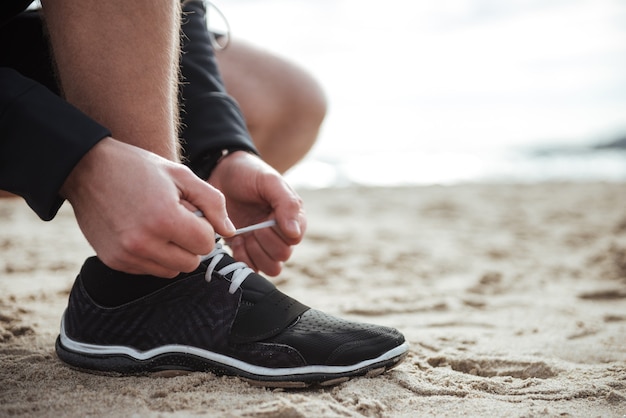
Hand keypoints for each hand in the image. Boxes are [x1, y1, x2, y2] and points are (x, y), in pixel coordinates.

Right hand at [61, 137, 235, 277]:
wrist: (87, 169)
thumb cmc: (139, 169)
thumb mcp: (181, 175)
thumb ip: (212, 203)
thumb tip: (230, 232)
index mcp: (165, 219)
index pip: (206, 244)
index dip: (204, 228)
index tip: (191, 213)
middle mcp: (144, 243)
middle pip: (191, 263)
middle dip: (191, 243)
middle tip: (177, 220)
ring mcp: (127, 255)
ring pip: (172, 271)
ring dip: (174, 253)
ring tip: (160, 225)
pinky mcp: (114, 262)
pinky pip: (150, 270)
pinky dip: (154, 256)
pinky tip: (144, 232)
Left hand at [208, 151, 305, 275]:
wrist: (220, 173)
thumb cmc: (248, 174)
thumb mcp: (269, 181)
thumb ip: (287, 203)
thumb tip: (294, 233)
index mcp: (292, 217)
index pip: (294, 239)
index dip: (277, 232)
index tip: (264, 217)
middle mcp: (281, 234)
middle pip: (282, 256)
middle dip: (264, 242)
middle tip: (252, 226)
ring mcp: (263, 244)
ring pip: (270, 267)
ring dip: (254, 253)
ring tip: (243, 235)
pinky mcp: (246, 251)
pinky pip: (252, 269)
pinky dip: (243, 259)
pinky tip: (236, 242)